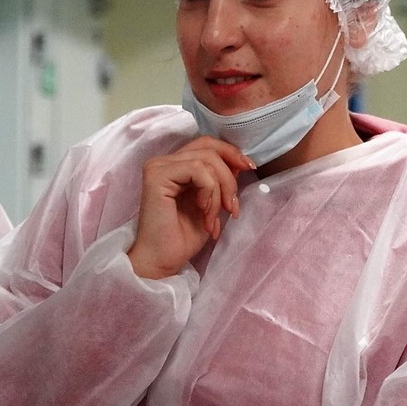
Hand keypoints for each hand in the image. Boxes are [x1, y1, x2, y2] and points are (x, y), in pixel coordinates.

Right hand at [127, 136, 253, 278]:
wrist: (163, 260)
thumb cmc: (183, 237)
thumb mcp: (212, 202)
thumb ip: (220, 180)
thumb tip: (239, 162)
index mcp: (175, 165)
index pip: (207, 144)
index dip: (231, 153)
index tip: (250, 168)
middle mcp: (164, 161)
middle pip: (209, 149)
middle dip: (229, 178)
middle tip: (232, 207)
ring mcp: (158, 167)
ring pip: (206, 160)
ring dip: (219, 192)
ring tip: (214, 218)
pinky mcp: (156, 176)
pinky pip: (197, 170)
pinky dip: (209, 191)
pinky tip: (203, 211)